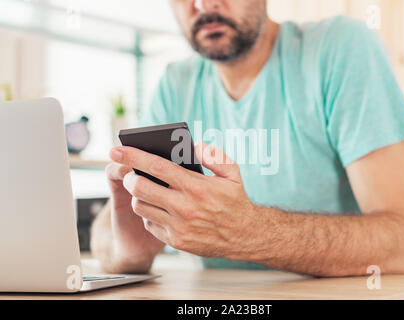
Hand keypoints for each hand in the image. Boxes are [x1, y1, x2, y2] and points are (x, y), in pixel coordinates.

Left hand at [109, 143, 262, 259]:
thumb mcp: (232, 172)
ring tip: (145, 190)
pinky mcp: (176, 241)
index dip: (133, 155)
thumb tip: (193, 145)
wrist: (244, 236)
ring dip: (138, 196)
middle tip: (130, 173)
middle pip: (140, 188)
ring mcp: (179, 226)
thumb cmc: (236, 201)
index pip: (156, 166)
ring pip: (141, 207)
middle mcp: (185, 207)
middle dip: (129, 177)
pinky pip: (150, 224)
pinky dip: (149, 213)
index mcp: (196, 186)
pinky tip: (159, 208)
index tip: (117, 148)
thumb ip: (213, 155)